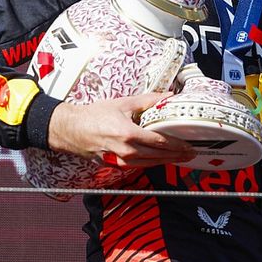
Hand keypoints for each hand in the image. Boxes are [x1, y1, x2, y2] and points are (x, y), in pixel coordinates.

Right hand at [47, 92, 194, 167]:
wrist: (71, 129)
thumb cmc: (94, 115)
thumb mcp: (123, 103)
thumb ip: (148, 100)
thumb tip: (168, 95)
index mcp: (129, 134)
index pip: (160, 142)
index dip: (177, 144)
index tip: (189, 145)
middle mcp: (126, 151)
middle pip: (158, 155)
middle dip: (176, 155)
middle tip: (190, 154)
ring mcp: (120, 161)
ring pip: (149, 164)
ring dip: (165, 161)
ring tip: (179, 158)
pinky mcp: (114, 165)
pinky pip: (138, 166)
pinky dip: (151, 162)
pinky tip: (159, 159)